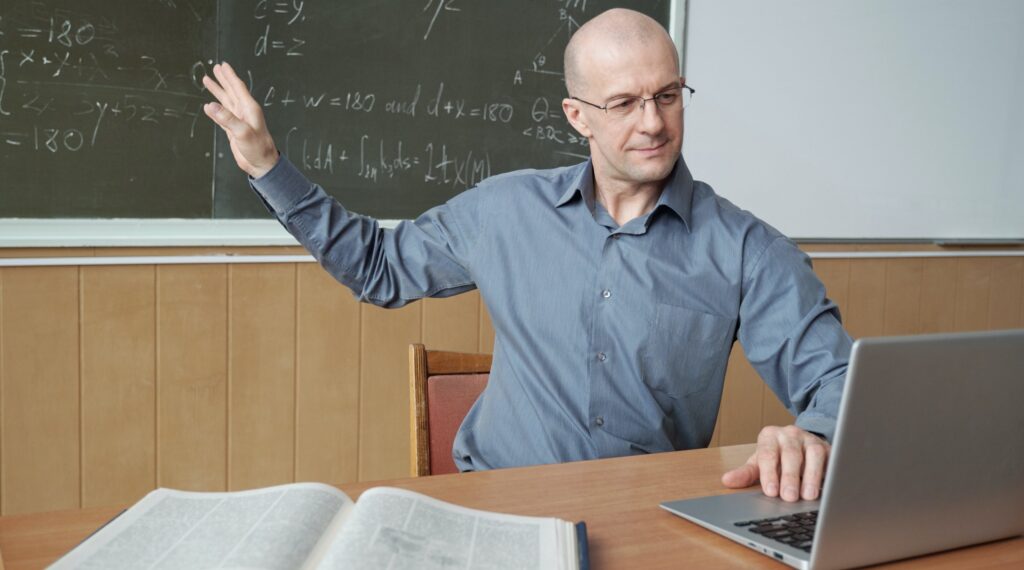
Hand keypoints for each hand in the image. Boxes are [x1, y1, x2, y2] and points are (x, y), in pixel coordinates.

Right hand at [202, 62, 278, 177]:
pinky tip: (209, 106)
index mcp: (249, 109)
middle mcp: (244, 112)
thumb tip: (210, 106)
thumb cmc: (258, 148)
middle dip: (223, 79)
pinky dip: (215, 110)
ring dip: (217, 91)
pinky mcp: (233, 130)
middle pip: (231, 91)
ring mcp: (238, 120)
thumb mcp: (243, 132)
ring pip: (225, 101)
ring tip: (207, 80)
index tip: (223, 65)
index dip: (230, 76)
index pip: (238, 87)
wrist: (261, 164)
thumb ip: (227, 119)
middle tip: (215, 67)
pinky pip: (222, 116)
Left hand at [721, 425, 829, 501]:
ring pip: (813, 454)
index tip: (771, 492)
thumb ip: (745, 473)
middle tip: (789, 498)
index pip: (768, 454)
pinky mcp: (827, 447)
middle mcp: (789, 434)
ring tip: (808, 496)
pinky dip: (827, 473)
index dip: (769, 473)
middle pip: (790, 454)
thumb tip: (726, 481)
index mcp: (769, 436)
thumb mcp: (759, 464)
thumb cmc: (777, 458)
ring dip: (811, 476)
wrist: (800, 447)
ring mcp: (810, 439)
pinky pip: (830, 458)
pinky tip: (825, 488)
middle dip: (790, 477)